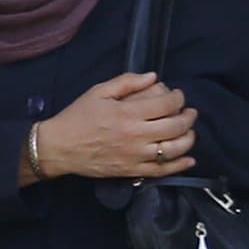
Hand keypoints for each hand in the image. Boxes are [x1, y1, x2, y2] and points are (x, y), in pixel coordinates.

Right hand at [30, 72, 194, 182]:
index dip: (178, 98)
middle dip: (188, 117)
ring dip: (188, 139)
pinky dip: (179, 165)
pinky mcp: (132, 171)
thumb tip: (153, 77)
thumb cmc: (77, 117)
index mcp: (127, 113)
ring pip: (174, 149)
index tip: (178, 95)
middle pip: (175, 126)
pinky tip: (188, 159)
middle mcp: (135, 135)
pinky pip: (161, 171)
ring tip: (189, 131)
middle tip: (189, 112)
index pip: (166, 104)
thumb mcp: (99, 92)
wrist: (59, 147)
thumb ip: (127, 81)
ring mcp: (135, 156)